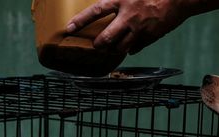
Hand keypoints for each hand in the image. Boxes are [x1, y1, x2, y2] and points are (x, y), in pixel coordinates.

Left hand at [66, 0, 189, 54]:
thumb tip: (107, 1)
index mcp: (121, 0)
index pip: (95, 11)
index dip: (80, 21)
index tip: (69, 29)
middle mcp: (128, 16)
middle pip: (106, 38)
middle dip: (99, 45)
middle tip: (97, 45)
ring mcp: (139, 29)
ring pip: (120, 47)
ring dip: (114, 50)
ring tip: (112, 48)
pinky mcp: (150, 37)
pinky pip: (135, 48)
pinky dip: (130, 49)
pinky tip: (130, 46)